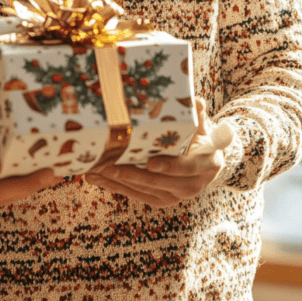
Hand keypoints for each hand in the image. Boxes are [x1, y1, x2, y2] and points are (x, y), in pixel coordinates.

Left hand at [84, 99, 231, 208]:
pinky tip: (97, 178)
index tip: (150, 162)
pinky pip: (137, 195)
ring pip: (144, 190)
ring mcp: (177, 195)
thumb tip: (195, 101)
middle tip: (108, 164)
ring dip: (117, 182)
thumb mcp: (202, 124)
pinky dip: (116, 187)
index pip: (187, 167)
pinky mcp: (162, 199)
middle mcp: (193, 185)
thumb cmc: (201, 137)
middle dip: (132, 174)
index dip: (169, 166)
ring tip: (94, 171)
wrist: (205, 160)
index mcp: (207, 164)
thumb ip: (198, 115)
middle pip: (159, 182)